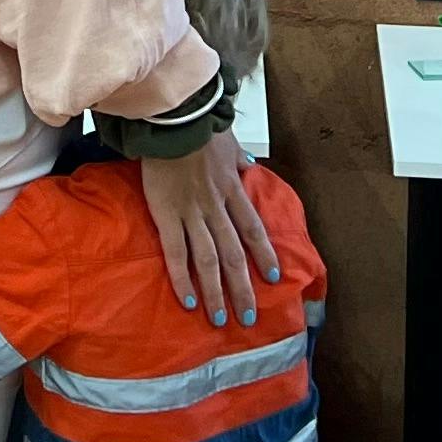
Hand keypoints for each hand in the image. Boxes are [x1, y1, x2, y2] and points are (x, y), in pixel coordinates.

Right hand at [138, 134, 280, 329]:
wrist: (174, 120)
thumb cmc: (199, 129)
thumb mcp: (228, 142)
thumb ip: (239, 159)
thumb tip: (250, 167)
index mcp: (233, 190)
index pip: (253, 229)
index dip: (264, 255)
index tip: (274, 277)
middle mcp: (217, 208)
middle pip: (234, 255)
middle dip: (242, 289)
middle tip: (248, 318)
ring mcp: (193, 214)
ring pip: (209, 261)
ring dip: (217, 293)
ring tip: (221, 320)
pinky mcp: (167, 216)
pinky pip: (177, 253)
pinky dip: (183, 278)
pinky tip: (188, 301)